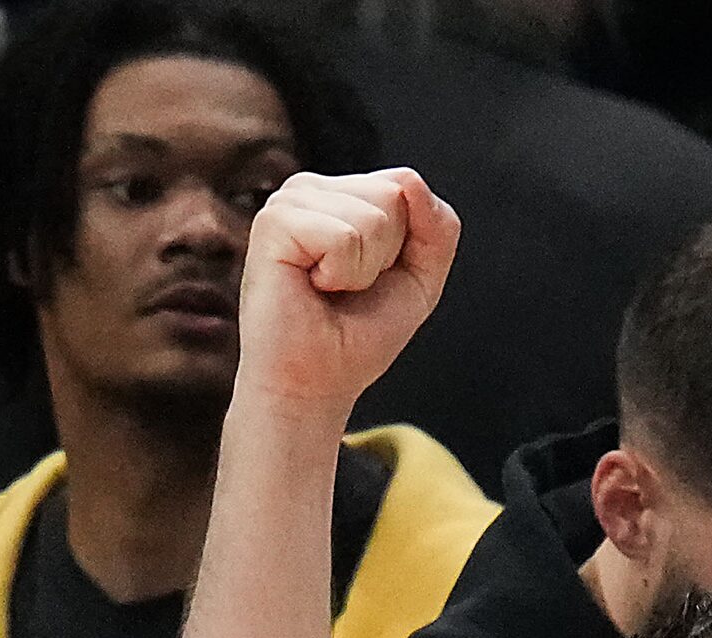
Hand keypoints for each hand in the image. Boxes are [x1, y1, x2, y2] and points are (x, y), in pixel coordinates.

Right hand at [233, 168, 459, 410]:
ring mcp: (289, 201)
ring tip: (330, 288)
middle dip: (387, 255)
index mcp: (341, 193)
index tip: (374, 277)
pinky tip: (312, 286)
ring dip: (363, 270)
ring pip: (373, 216)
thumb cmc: (360, 334)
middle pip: (394, 194)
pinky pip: (344, 237)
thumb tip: (411, 179)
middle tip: (348, 286)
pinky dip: (341, 274)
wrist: (316, 383)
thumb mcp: (423, 278)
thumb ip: (438, 227)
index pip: (406, 185)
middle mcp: (312, 188)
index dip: (406, 244)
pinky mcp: (273, 223)